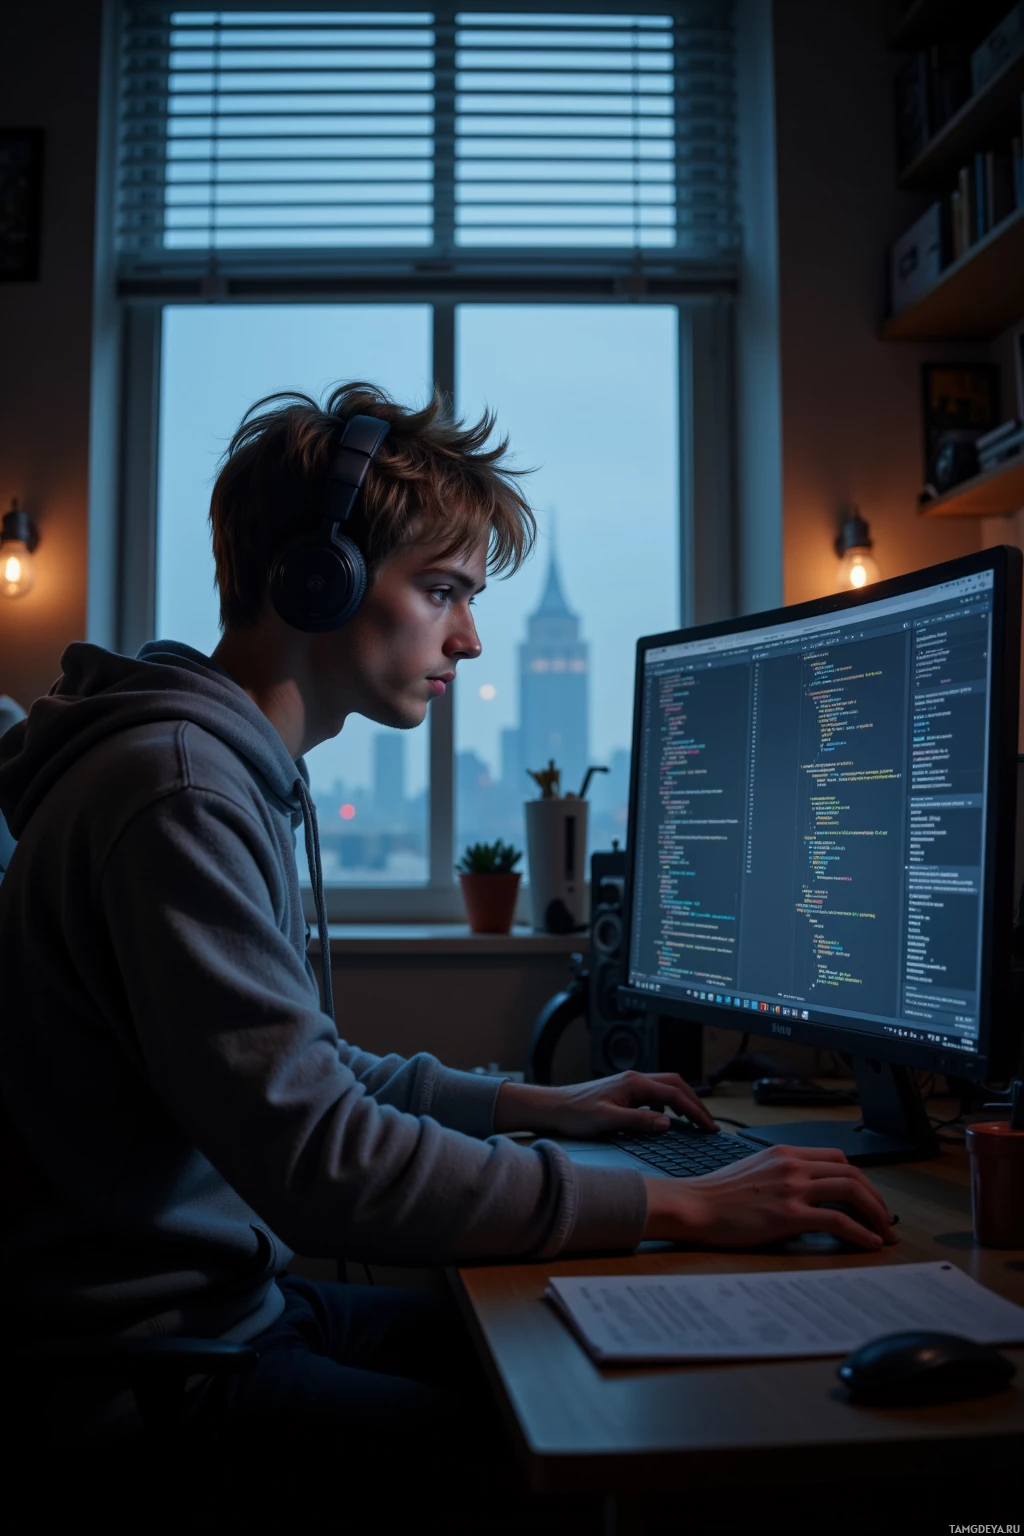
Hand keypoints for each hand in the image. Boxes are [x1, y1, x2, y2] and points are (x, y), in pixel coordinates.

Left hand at [493, 1071, 716, 1138]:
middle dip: (696, 1103)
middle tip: (709, 1124)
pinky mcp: (624, 1091)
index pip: (675, 1095)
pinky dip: (669, 1104)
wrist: (553, 1108)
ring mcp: (629, 1084)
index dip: (695, 1111)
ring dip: (684, 1102)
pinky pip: (655, 1094)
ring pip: (666, 1088)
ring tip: (696, 1122)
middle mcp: (634, 1079)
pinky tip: (668, 1120)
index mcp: (634, 1084)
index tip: (709, 1127)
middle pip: (676, 1085)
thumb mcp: (608, 1121)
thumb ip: (639, 1121)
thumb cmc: (575, 1114)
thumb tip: (667, 1124)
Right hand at [643, 1145, 898, 1249]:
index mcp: (784, 1153)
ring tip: (885, 1233)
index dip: (860, 1179)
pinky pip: (838, 1220)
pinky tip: (869, 1244)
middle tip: (885, 1219)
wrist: (693, 1205)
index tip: (868, 1200)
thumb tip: (803, 1191)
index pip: (837, 1159)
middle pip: (851, 1173)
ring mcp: (792, 1188)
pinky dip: (860, 1233)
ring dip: (876, 1214)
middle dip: (875, 1198)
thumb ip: (781, 1174)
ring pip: (851, 1191)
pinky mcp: (789, 1214)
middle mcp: (792, 1165)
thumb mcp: (753, 1172)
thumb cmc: (716, 1195)